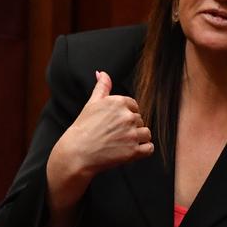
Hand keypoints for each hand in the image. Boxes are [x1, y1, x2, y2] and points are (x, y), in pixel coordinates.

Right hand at [46, 71, 153, 211]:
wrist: (76, 153)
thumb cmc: (83, 128)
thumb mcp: (91, 104)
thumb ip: (102, 87)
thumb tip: (102, 73)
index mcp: (119, 103)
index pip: (134, 107)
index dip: (125, 116)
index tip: (114, 123)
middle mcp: (127, 117)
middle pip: (140, 120)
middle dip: (130, 128)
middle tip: (114, 135)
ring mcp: (131, 134)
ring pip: (146, 133)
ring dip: (138, 139)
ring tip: (121, 143)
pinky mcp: (133, 151)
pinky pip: (149, 148)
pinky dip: (143, 150)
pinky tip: (131, 151)